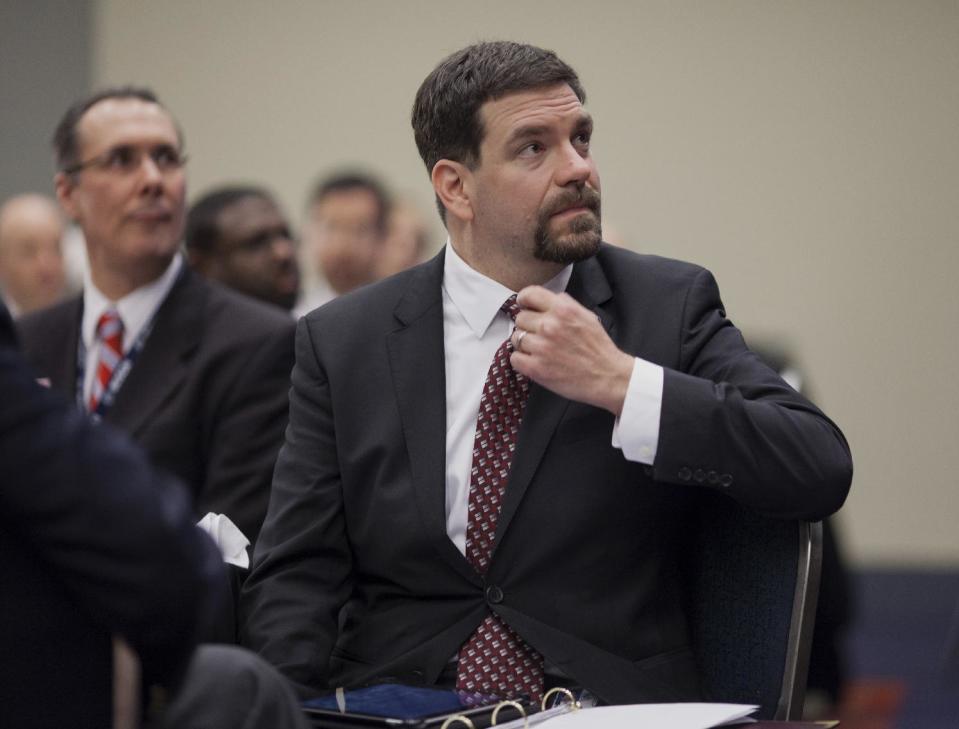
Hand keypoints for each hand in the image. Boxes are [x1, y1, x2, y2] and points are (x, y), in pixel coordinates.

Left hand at [511, 286, 633, 414]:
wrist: (608, 377)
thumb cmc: (599, 349)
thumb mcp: (587, 316)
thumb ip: (565, 304)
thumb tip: (547, 299)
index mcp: (563, 310)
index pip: (530, 295)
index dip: (524, 300)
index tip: (524, 305)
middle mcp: (550, 325)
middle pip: (520, 318)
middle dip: (528, 326)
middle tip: (539, 335)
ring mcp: (541, 347)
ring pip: (516, 338)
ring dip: (525, 344)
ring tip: (540, 350)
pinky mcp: (536, 368)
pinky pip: (515, 358)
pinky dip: (522, 361)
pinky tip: (535, 361)